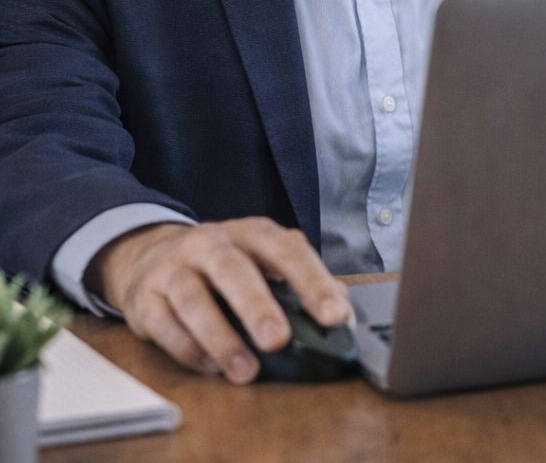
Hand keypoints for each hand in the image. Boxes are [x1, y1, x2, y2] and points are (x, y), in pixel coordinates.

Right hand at [87, 217, 351, 383]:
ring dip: (221, 338)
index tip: (335, 315)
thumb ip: (300, 283)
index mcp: (252, 233)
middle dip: (258, 307)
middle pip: (234, 270)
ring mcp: (174, 268)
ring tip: (246, 370)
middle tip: (278, 340)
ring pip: (194, 300)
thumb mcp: (263, 261)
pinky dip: (188, 349)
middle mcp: (211, 243)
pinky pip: (165, 325)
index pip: (288, 251)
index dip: (313, 282)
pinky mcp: (144, 298)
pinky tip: (211, 367)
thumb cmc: (221, 264)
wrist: (148, 254)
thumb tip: (343, 310)